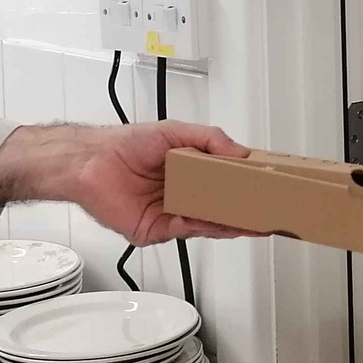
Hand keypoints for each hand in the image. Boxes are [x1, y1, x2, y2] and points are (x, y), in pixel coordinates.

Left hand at [0, 123, 251, 243]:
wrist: (91, 163)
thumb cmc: (125, 144)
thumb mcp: (174, 131)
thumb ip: (209, 139)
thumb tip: (239, 152)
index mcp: (188, 169)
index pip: (225, 179)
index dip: (246, 182)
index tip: (268, 183)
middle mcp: (182, 193)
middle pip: (221, 204)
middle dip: (246, 207)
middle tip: (271, 208)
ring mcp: (172, 213)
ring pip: (209, 221)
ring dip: (234, 222)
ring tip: (258, 220)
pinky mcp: (158, 229)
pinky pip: (189, 231)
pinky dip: (209, 228)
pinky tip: (227, 225)